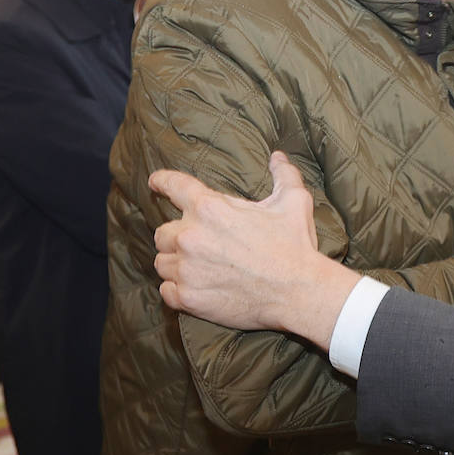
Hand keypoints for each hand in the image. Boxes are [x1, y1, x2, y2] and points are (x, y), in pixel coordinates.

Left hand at [150, 151, 355, 345]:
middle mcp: (191, 236)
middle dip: (177, 236)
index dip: (161, 181)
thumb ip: (283, 175)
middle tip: (198, 244)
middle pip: (162, 232)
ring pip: (162, 262)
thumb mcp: (294, 202)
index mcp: (210, 208)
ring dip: (175, 263)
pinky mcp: (188, 297)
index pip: (173, 185)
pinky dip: (176, 289)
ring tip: (196, 267)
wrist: (298, 292)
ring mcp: (187, 269)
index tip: (154, 182)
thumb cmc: (295, 245)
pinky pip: (165, 291)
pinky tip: (194, 287)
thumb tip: (278, 156)